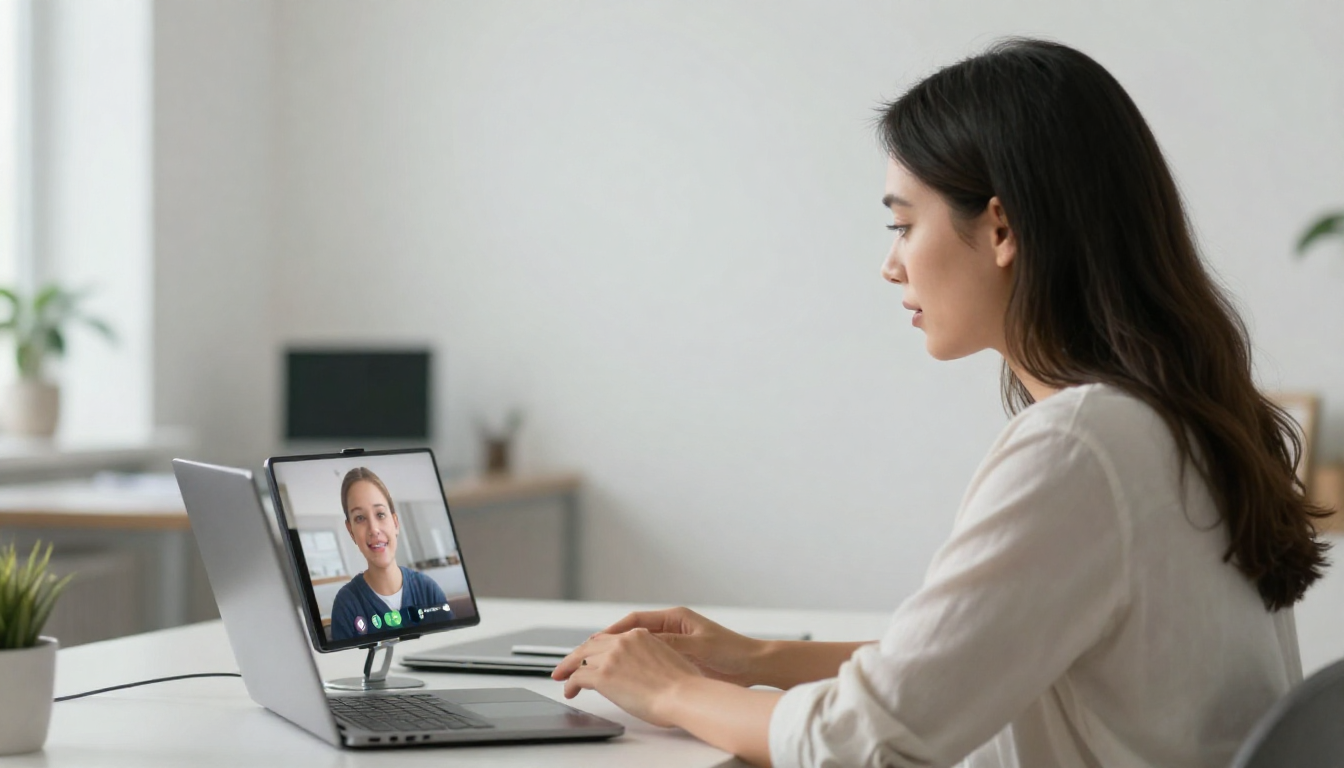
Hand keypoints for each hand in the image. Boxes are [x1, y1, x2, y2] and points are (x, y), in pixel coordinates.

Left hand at [551, 628, 701, 726]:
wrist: (683, 695)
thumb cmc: (683, 685)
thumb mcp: (667, 658)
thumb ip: (649, 656)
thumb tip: (642, 669)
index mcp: (640, 635)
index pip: (608, 638)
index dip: (594, 647)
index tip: (587, 654)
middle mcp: (623, 642)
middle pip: (590, 646)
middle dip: (575, 656)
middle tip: (565, 666)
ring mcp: (612, 657)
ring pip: (580, 659)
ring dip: (569, 670)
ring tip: (563, 679)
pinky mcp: (603, 676)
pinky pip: (577, 678)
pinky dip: (570, 685)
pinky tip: (569, 692)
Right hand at [599, 606, 766, 686]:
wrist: (753, 665)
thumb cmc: (731, 651)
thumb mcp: (698, 646)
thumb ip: (671, 644)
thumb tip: (642, 642)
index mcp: (675, 618)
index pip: (636, 620)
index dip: (614, 630)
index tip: (596, 640)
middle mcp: (672, 628)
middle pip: (633, 632)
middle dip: (612, 642)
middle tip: (590, 653)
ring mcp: (674, 643)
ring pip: (640, 646)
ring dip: (622, 654)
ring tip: (601, 665)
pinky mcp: (678, 657)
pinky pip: (651, 659)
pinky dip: (637, 665)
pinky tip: (625, 676)